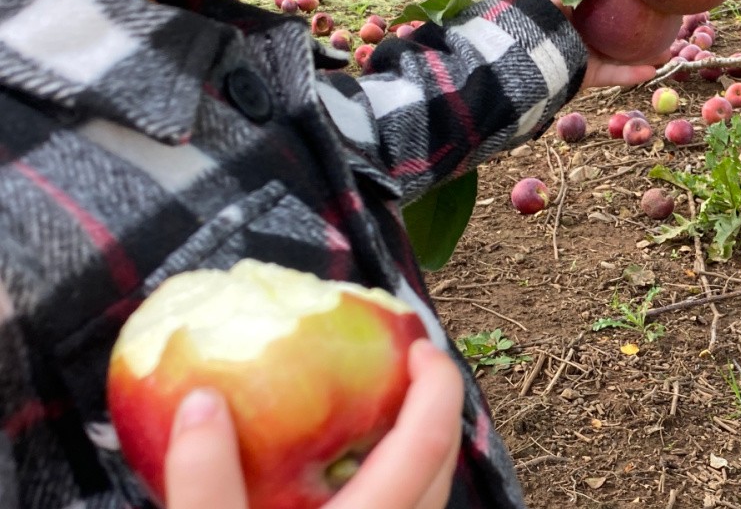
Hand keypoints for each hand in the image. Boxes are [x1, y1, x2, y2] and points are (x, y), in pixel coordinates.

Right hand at [165, 338, 463, 508]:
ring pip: (425, 492)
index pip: (429, 441)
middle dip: (435, 407)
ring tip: (383, 404)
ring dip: (416, 443)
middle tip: (409, 363)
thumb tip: (201, 400)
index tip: (420, 344)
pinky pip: (398, 508)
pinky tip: (349, 465)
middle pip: (443, 462)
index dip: (436, 386)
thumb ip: (203, 482)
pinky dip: (390, 475)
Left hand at [539, 0, 662, 88]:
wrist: (524, 52)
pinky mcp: (585, 77)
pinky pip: (611, 76)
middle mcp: (582, 33)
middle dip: (644, 31)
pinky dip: (631, 75)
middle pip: (619, 32)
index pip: (607, 4)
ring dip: (645, 56)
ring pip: (621, 56)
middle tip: (667, 28)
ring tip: (667, 53)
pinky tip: (651, 71)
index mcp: (576, 12)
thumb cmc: (542, 16)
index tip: (653, 0)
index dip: (630, 2)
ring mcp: (585, 56)